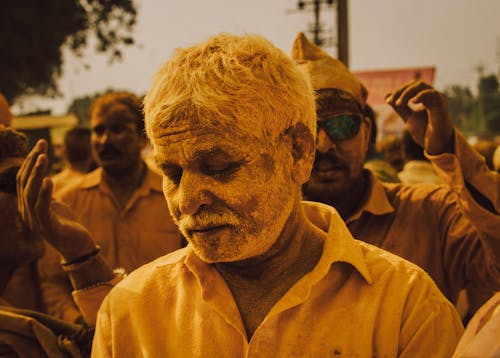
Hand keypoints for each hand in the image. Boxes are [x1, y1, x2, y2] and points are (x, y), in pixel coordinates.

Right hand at [17, 139, 96, 260]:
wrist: (77, 246)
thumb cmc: (66, 224)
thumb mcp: (54, 205)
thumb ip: (46, 194)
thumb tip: (43, 178)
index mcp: (27, 205)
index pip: (23, 179)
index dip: (31, 161)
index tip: (40, 144)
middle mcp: (27, 212)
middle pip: (25, 182)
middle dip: (33, 162)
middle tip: (41, 144)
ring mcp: (36, 220)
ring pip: (31, 193)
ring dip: (37, 173)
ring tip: (43, 157)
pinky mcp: (48, 227)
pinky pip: (43, 208)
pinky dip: (45, 193)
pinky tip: (49, 180)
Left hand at [385, 80, 453, 154]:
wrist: (435, 145)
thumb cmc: (425, 132)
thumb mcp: (408, 117)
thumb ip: (399, 107)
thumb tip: (387, 96)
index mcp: (425, 98)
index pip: (410, 87)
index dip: (398, 92)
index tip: (388, 100)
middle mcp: (432, 96)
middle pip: (415, 84)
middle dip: (401, 91)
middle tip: (392, 101)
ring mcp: (437, 98)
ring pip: (421, 86)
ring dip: (407, 93)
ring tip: (399, 103)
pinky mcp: (442, 104)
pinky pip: (432, 93)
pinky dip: (420, 95)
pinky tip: (412, 102)